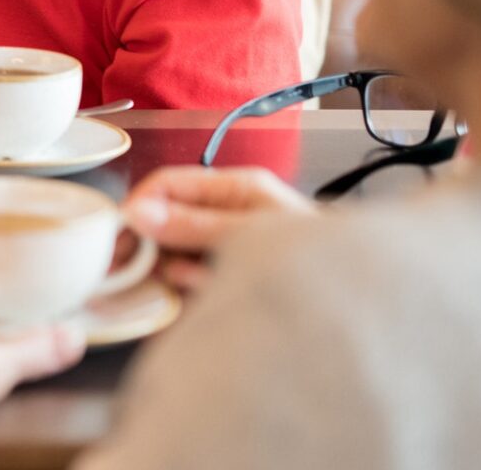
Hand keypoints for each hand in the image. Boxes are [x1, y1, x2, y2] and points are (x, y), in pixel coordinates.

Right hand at [122, 165, 312, 292]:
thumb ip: (196, 225)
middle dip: (152, 242)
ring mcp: (224, 243)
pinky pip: (190, 276)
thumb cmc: (315, 258)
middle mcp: (226, 211)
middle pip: (165, 217)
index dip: (140, 204)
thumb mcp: (250, 234)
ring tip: (196, 282)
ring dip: (175, 268)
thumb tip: (141, 213)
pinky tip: (206, 290)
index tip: (120, 233)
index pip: (168, 183)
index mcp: (235, 187)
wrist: (359, 298)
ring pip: (174, 250)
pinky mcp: (224, 273)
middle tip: (134, 266)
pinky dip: (190, 285)